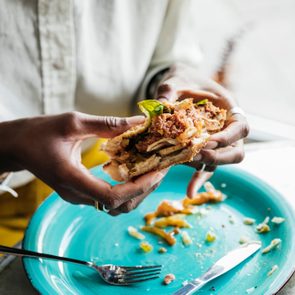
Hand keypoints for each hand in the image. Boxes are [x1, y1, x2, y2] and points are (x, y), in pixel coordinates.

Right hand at [0, 112, 166, 213]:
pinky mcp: (80, 192)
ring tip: (152, 170)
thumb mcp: (73, 122)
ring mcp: (77, 196)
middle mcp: (75, 194)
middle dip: (143, 189)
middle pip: (118, 205)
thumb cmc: (39, 132)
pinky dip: (126, 188)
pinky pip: (108, 198)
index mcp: (71, 177)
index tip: (156, 172)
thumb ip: (107, 124)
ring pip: (115, 206)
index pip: (111, 197)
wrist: (18, 146)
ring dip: (136, 191)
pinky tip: (135, 171)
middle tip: (161, 169)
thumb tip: (138, 122)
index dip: (137, 188)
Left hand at [153, 63, 248, 196]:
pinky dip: (198, 179)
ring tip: (189, 182)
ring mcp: (216, 142)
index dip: (228, 137)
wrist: (180, 86)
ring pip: (220, 162)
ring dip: (206, 170)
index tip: (208, 141)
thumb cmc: (184, 81)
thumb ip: (168, 91)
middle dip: (218, 157)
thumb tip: (160, 105)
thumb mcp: (176, 81)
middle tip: (197, 156)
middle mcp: (226, 129)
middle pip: (236, 151)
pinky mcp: (202, 150)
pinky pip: (204, 167)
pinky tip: (189, 192)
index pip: (241, 127)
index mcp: (229, 110)